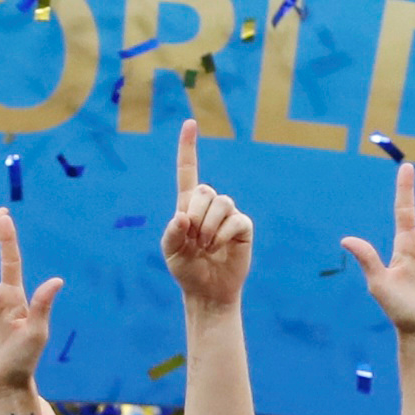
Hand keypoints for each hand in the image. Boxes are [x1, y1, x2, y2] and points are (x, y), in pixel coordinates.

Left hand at [158, 119, 253, 309]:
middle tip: (194, 241)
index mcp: (187, 205)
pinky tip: (218, 248)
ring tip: (205, 247)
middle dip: (196, 216)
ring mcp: (228, 214)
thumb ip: (172, 233)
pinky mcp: (243, 226)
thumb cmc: (187, 269)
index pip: (187, 171)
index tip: (190, 123)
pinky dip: (222, 235)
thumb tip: (184, 217)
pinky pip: (235, 219)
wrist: (207, 291)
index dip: (188, 148)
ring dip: (209, 228)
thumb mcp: (170, 252)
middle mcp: (209, 204)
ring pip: (221, 203)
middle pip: (204, 190)